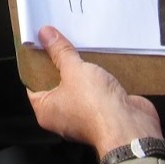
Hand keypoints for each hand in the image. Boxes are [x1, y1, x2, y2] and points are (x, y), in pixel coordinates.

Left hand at [27, 26, 160, 158]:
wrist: (131, 128)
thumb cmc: (96, 110)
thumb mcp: (73, 70)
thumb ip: (59, 52)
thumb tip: (46, 35)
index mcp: (47, 110)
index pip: (33, 83)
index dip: (35, 63)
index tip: (38, 44)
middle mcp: (63, 116)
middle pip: (56, 82)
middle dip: (60, 62)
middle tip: (60, 40)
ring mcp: (85, 114)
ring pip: (79, 85)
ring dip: (82, 69)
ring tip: (81, 47)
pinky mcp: (105, 111)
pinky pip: (97, 90)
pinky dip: (99, 77)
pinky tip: (100, 60)